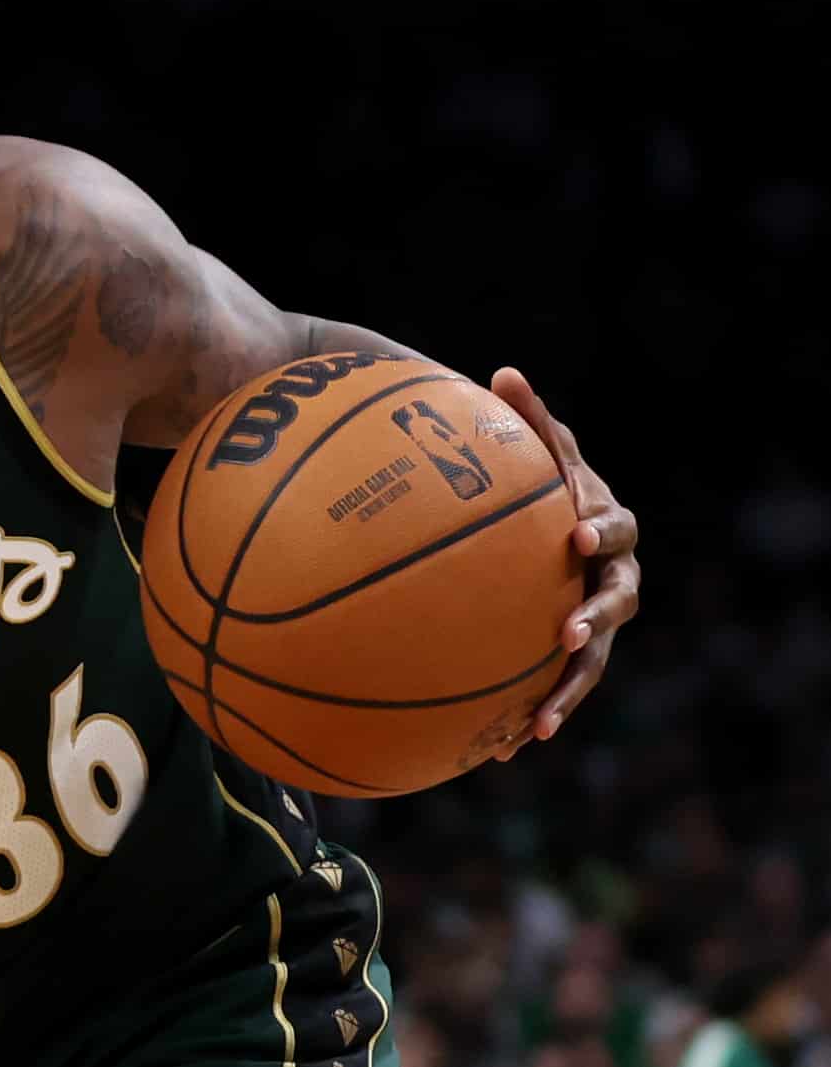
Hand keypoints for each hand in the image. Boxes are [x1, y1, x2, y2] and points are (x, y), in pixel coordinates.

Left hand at [492, 367, 640, 757]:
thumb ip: (527, 418)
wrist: (559, 528)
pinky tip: (501, 748)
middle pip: (618, 603)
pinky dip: (535, 713)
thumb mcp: (539, 449)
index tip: (575, 533)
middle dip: (596, 619)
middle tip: (568, 633)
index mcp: (606, 526)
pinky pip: (558, 687)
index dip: (599, 529)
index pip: (611, 526)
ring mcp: (598, 620)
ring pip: (594, 661)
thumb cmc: (547, 481)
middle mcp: (615, 578)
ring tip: (538, 723)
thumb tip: (505, 372)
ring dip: (569, 692)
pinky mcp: (572, 654)